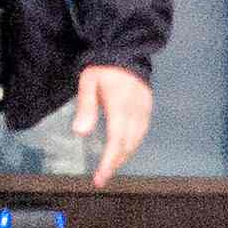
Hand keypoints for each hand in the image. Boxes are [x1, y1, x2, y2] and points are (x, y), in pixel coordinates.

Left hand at [73, 64, 153, 181]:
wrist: (126, 49)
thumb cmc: (102, 66)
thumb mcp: (88, 82)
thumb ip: (86, 107)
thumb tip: (80, 133)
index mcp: (120, 107)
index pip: (116, 141)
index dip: (109, 162)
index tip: (100, 177)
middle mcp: (135, 112)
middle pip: (127, 145)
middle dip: (115, 163)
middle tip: (101, 178)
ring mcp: (144, 110)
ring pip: (136, 141)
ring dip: (124, 156)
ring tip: (110, 167)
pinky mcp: (148, 107)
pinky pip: (142, 132)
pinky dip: (132, 145)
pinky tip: (123, 149)